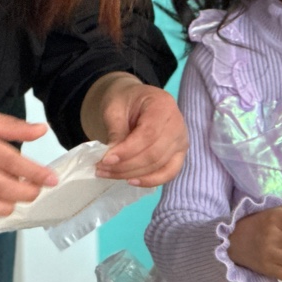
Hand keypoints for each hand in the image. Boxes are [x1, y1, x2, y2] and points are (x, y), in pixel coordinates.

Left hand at [83, 73, 188, 187]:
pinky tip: (131, 181)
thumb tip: (111, 159)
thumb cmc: (125, 101)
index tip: (105, 160)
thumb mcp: (114, 108)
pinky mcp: (178, 155)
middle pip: (154, 154)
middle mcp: (177, 124)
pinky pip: (168, 173)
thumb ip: (115, 131)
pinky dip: (149, 181)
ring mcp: (180, 141)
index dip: (127, 151)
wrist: (135, 101)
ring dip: (131, 174)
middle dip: (126, 166)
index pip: (148, 134)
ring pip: (158, 166)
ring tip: (107, 173)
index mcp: (163, 105)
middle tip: (101, 169)